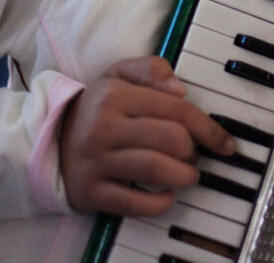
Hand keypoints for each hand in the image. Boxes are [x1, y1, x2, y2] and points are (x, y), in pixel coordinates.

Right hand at [58, 56, 235, 215]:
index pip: (178, 110)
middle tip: (193, 156)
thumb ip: (151, 70)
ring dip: (184, 177)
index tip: (225, 144)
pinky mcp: (92, 193)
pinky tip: (167, 196)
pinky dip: (160, 203)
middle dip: (194, 152)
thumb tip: (181, 89)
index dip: (209, 129)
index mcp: (116, 96)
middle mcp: (105, 128)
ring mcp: (97, 162)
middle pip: (172, 140)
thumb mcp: (117, 75)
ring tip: (187, 175)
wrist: (48, 141)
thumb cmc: (96, 108)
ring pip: (157, 170)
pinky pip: (136, 203)